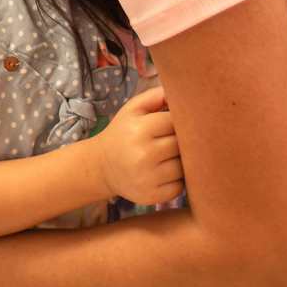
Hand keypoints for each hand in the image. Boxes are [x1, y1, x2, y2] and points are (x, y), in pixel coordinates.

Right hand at [94, 85, 184, 204]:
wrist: (102, 166)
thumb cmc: (123, 133)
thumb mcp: (132, 110)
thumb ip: (155, 96)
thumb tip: (183, 91)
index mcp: (140, 129)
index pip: (176, 123)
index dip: (181, 122)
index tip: (178, 123)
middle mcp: (143, 154)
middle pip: (182, 145)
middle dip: (182, 142)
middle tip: (176, 140)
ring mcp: (148, 177)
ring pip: (184, 167)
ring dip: (182, 162)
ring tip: (170, 157)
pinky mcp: (152, 196)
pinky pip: (180, 187)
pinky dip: (178, 181)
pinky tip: (165, 173)